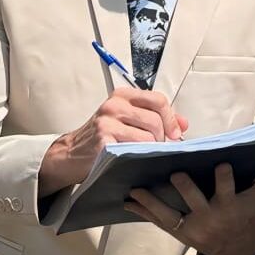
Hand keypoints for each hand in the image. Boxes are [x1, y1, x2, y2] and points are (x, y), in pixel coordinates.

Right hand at [39, 89, 188, 197]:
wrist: (71, 154)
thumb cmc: (102, 136)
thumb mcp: (128, 120)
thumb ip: (156, 118)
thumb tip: (184, 123)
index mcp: (122, 95)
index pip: (158, 100)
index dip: (171, 118)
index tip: (175, 133)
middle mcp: (114, 105)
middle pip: (155, 120)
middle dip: (163, 138)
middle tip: (160, 148)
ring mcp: (107, 123)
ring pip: (147, 136)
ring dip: (152, 149)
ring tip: (146, 154)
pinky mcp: (103, 142)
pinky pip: (134, 150)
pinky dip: (140, 156)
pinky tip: (134, 159)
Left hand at [125, 151, 254, 254]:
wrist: (236, 250)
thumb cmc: (249, 214)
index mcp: (232, 205)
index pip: (229, 189)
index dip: (224, 178)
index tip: (221, 164)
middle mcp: (211, 216)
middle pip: (197, 201)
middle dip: (187, 189)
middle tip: (177, 174)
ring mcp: (193, 226)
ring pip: (171, 213)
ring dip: (153, 201)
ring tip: (137, 189)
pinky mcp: (179, 231)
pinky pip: (159, 221)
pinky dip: (144, 211)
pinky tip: (129, 200)